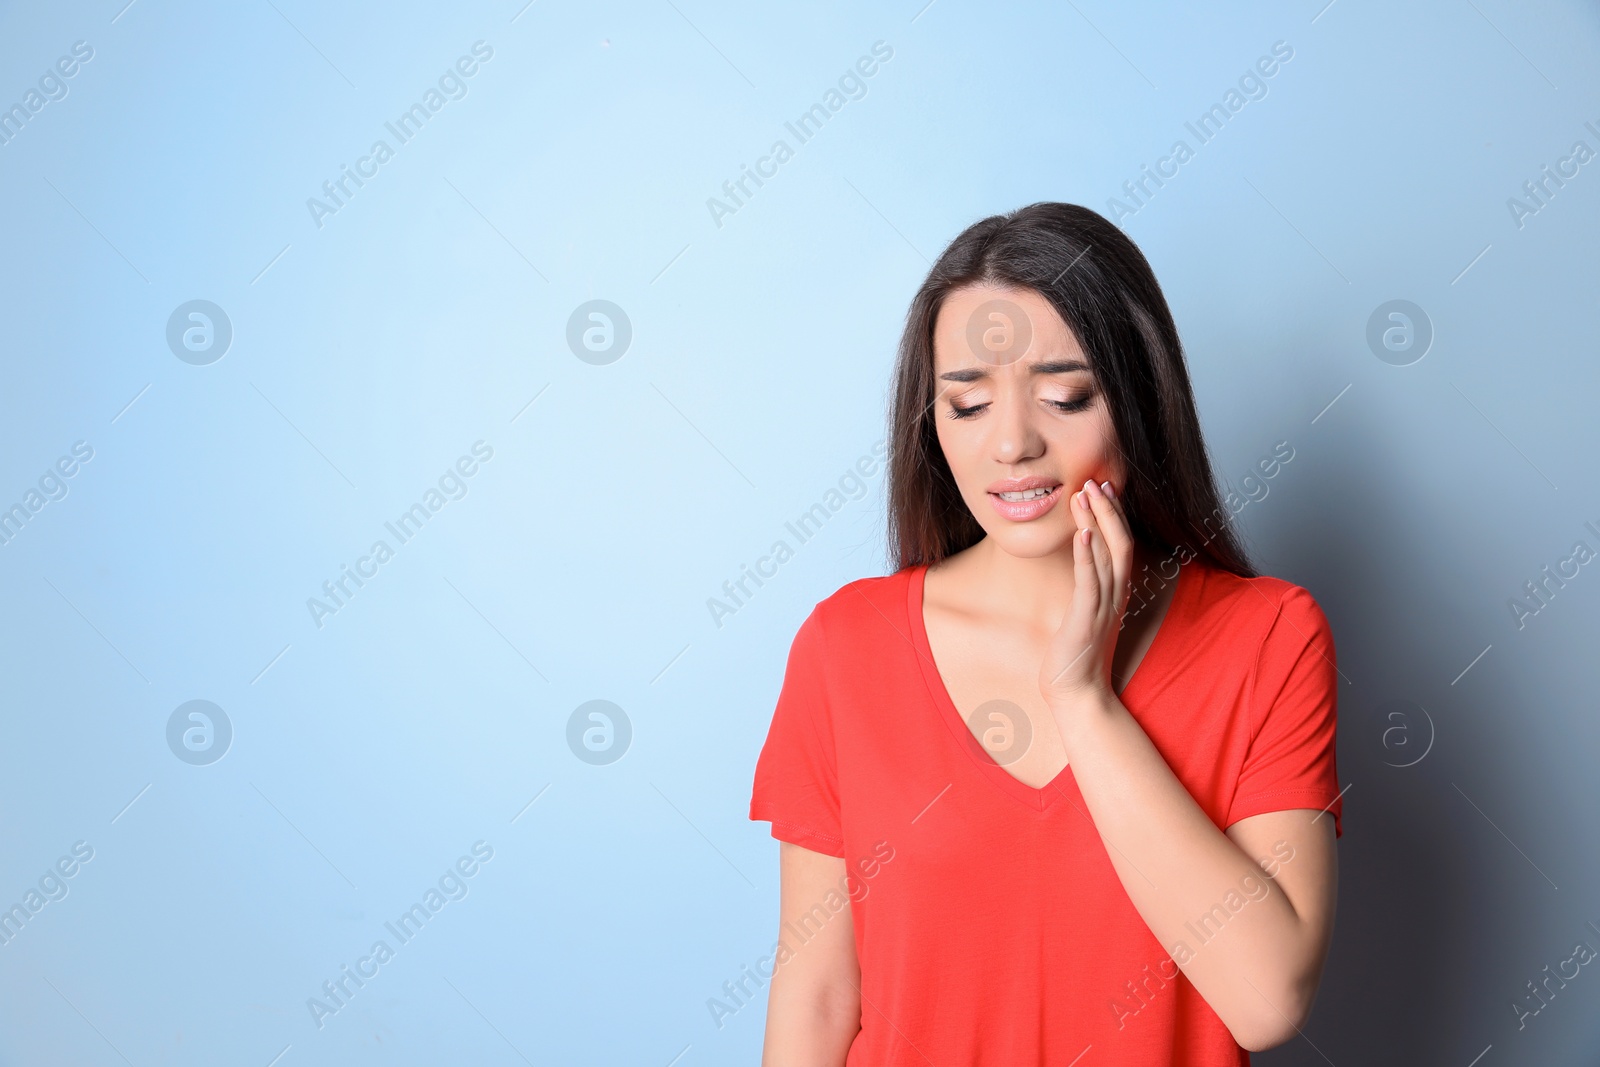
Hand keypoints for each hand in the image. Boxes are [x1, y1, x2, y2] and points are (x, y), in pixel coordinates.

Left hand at [1037, 477, 1134, 710]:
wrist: (1078, 693)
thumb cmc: (1077, 655)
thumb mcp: (1085, 614)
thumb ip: (1087, 589)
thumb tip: (1081, 566)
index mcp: (1116, 592)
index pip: (1121, 545)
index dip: (1114, 516)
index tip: (1104, 490)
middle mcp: (1116, 595)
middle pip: (1121, 542)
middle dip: (1109, 510)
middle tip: (1096, 481)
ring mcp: (1104, 606)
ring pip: (1108, 555)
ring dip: (1097, 522)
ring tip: (1086, 494)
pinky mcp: (1087, 618)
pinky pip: (1090, 581)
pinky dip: (1087, 555)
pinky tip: (1081, 534)